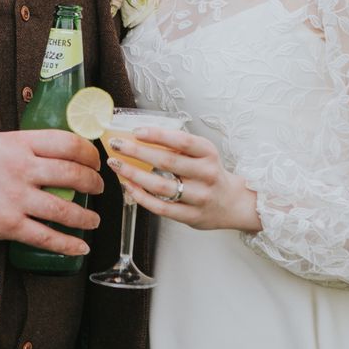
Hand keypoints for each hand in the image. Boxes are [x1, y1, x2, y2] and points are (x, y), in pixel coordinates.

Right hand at [0, 130, 103, 254]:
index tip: (96, 161)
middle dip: (94, 183)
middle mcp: (21, 167)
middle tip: (100, 188)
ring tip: (94, 219)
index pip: (67, 143)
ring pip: (64, 208)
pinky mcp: (6, 224)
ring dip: (87, 216)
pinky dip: (67, 243)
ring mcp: (15, 197)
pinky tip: (79, 246)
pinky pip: (45, 236)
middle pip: (73, 173)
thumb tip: (57, 153)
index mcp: (20, 143)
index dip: (89, 153)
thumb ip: (26, 146)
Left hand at [107, 126, 261, 232]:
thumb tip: (139, 136)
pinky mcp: (191, 216)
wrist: (232, 203)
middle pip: (167, 161)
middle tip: (116, 145)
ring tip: (116, 164)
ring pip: (161, 186)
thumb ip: (178, 145)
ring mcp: (199, 197)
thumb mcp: (202, 153)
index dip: (157, 135)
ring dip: (133, 174)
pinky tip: (128, 186)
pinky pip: (161, 207)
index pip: (182, 141)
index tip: (136, 131)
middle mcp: (206, 174)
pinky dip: (141, 196)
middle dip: (137, 152)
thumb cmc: (209, 172)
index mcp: (208, 153)